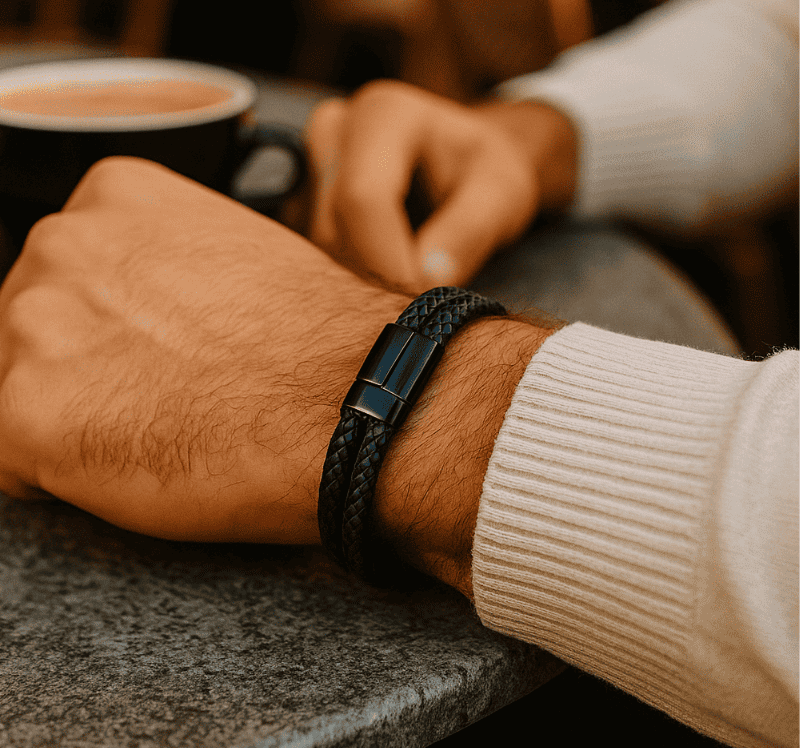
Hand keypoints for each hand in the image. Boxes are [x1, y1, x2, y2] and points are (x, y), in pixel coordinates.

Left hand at [0, 156, 410, 544]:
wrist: (352, 402)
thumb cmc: (319, 344)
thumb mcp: (234, 261)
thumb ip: (166, 268)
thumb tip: (145, 316)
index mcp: (115, 196)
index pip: (68, 277)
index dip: (112, 333)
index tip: (159, 360)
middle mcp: (59, 242)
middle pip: (30, 327)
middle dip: (83, 371)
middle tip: (164, 401)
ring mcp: (34, 323)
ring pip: (16, 391)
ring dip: (71, 421)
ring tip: (157, 433)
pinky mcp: (23, 412)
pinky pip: (11, 463)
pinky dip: (58, 480)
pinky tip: (134, 468)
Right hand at [289, 80, 576, 294]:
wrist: (464, 163)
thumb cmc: (486, 174)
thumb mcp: (502, 195)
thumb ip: (469, 233)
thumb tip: (428, 280)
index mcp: (384, 115)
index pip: (363, 198)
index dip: (387, 261)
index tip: (421, 298)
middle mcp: (333, 130)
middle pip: (334, 228)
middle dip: (377, 276)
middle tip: (422, 301)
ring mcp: (309, 165)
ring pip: (319, 249)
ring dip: (364, 280)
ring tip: (412, 284)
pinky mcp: (300, 200)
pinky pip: (315, 255)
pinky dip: (352, 277)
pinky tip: (386, 277)